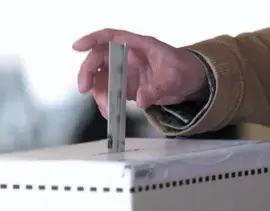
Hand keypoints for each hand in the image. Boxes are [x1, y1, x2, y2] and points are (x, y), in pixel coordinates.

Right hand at [73, 29, 205, 118]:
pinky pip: (110, 94)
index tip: (78, 47)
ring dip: (99, 95)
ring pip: (102, 80)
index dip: (92, 40)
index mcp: (138, 46)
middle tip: (84, 88)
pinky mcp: (127, 88)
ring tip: (107, 111)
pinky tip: (111, 114)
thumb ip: (156, 88)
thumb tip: (140, 99)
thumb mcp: (173, 78)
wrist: (192, 83)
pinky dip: (107, 104)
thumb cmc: (184, 70)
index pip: (111, 37)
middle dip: (88, 72)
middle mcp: (128, 58)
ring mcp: (126, 73)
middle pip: (99, 59)